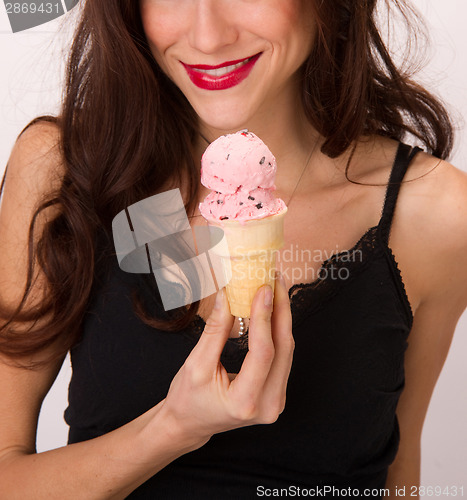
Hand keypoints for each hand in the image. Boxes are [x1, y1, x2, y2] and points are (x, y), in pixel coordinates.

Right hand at [159, 272, 293, 448]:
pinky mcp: (277, 393)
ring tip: (275, 289)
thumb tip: (227, 295)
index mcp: (245, 402)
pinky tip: (272, 310)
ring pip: (287, 351)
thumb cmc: (187, 398)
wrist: (191, 424)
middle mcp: (269, 406)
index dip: (265, 317)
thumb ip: (215, 331)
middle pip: (284, 350)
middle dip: (281, 310)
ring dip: (282, 318)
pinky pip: (283, 357)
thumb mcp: (196, 364)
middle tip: (275, 280)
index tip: (264, 288)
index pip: (263, 353)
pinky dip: (278, 331)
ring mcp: (277, 402)